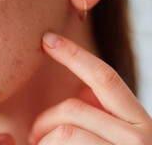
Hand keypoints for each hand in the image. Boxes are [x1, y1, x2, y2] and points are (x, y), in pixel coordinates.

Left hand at [29, 32, 151, 143]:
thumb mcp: (110, 135)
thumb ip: (99, 112)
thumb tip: (81, 89)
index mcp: (137, 120)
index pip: (104, 77)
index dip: (74, 54)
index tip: (47, 39)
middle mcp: (139, 137)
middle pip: (73, 108)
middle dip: (44, 121)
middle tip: (34, 134)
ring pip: (64, 131)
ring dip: (43, 140)